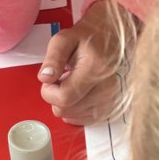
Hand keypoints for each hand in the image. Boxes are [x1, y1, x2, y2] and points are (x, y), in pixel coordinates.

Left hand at [38, 0, 129, 124]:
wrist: (113, 39)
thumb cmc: (88, 38)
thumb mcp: (64, 39)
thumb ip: (53, 58)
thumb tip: (45, 78)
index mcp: (95, 69)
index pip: (63, 98)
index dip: (49, 92)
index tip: (50, 79)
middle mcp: (107, 88)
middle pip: (66, 110)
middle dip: (56, 96)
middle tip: (61, 79)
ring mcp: (110, 101)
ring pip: (72, 117)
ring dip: (65, 103)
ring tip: (72, 83)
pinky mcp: (110, 109)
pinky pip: (82, 120)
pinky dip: (75, 109)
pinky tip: (78, 94)